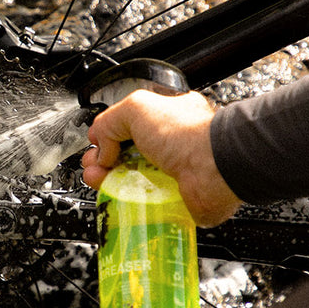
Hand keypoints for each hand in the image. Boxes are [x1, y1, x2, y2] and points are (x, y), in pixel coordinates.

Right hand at [81, 89, 240, 226]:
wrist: (215, 169)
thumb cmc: (187, 134)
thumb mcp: (136, 107)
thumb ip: (110, 120)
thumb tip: (100, 146)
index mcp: (163, 117)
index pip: (126, 126)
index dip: (106, 134)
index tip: (96, 144)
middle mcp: (167, 145)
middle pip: (123, 154)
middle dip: (101, 159)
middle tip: (93, 163)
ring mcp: (169, 173)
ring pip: (129, 178)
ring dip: (107, 179)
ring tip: (97, 178)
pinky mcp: (172, 198)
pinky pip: (141, 200)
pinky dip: (124, 198)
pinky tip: (114, 193)